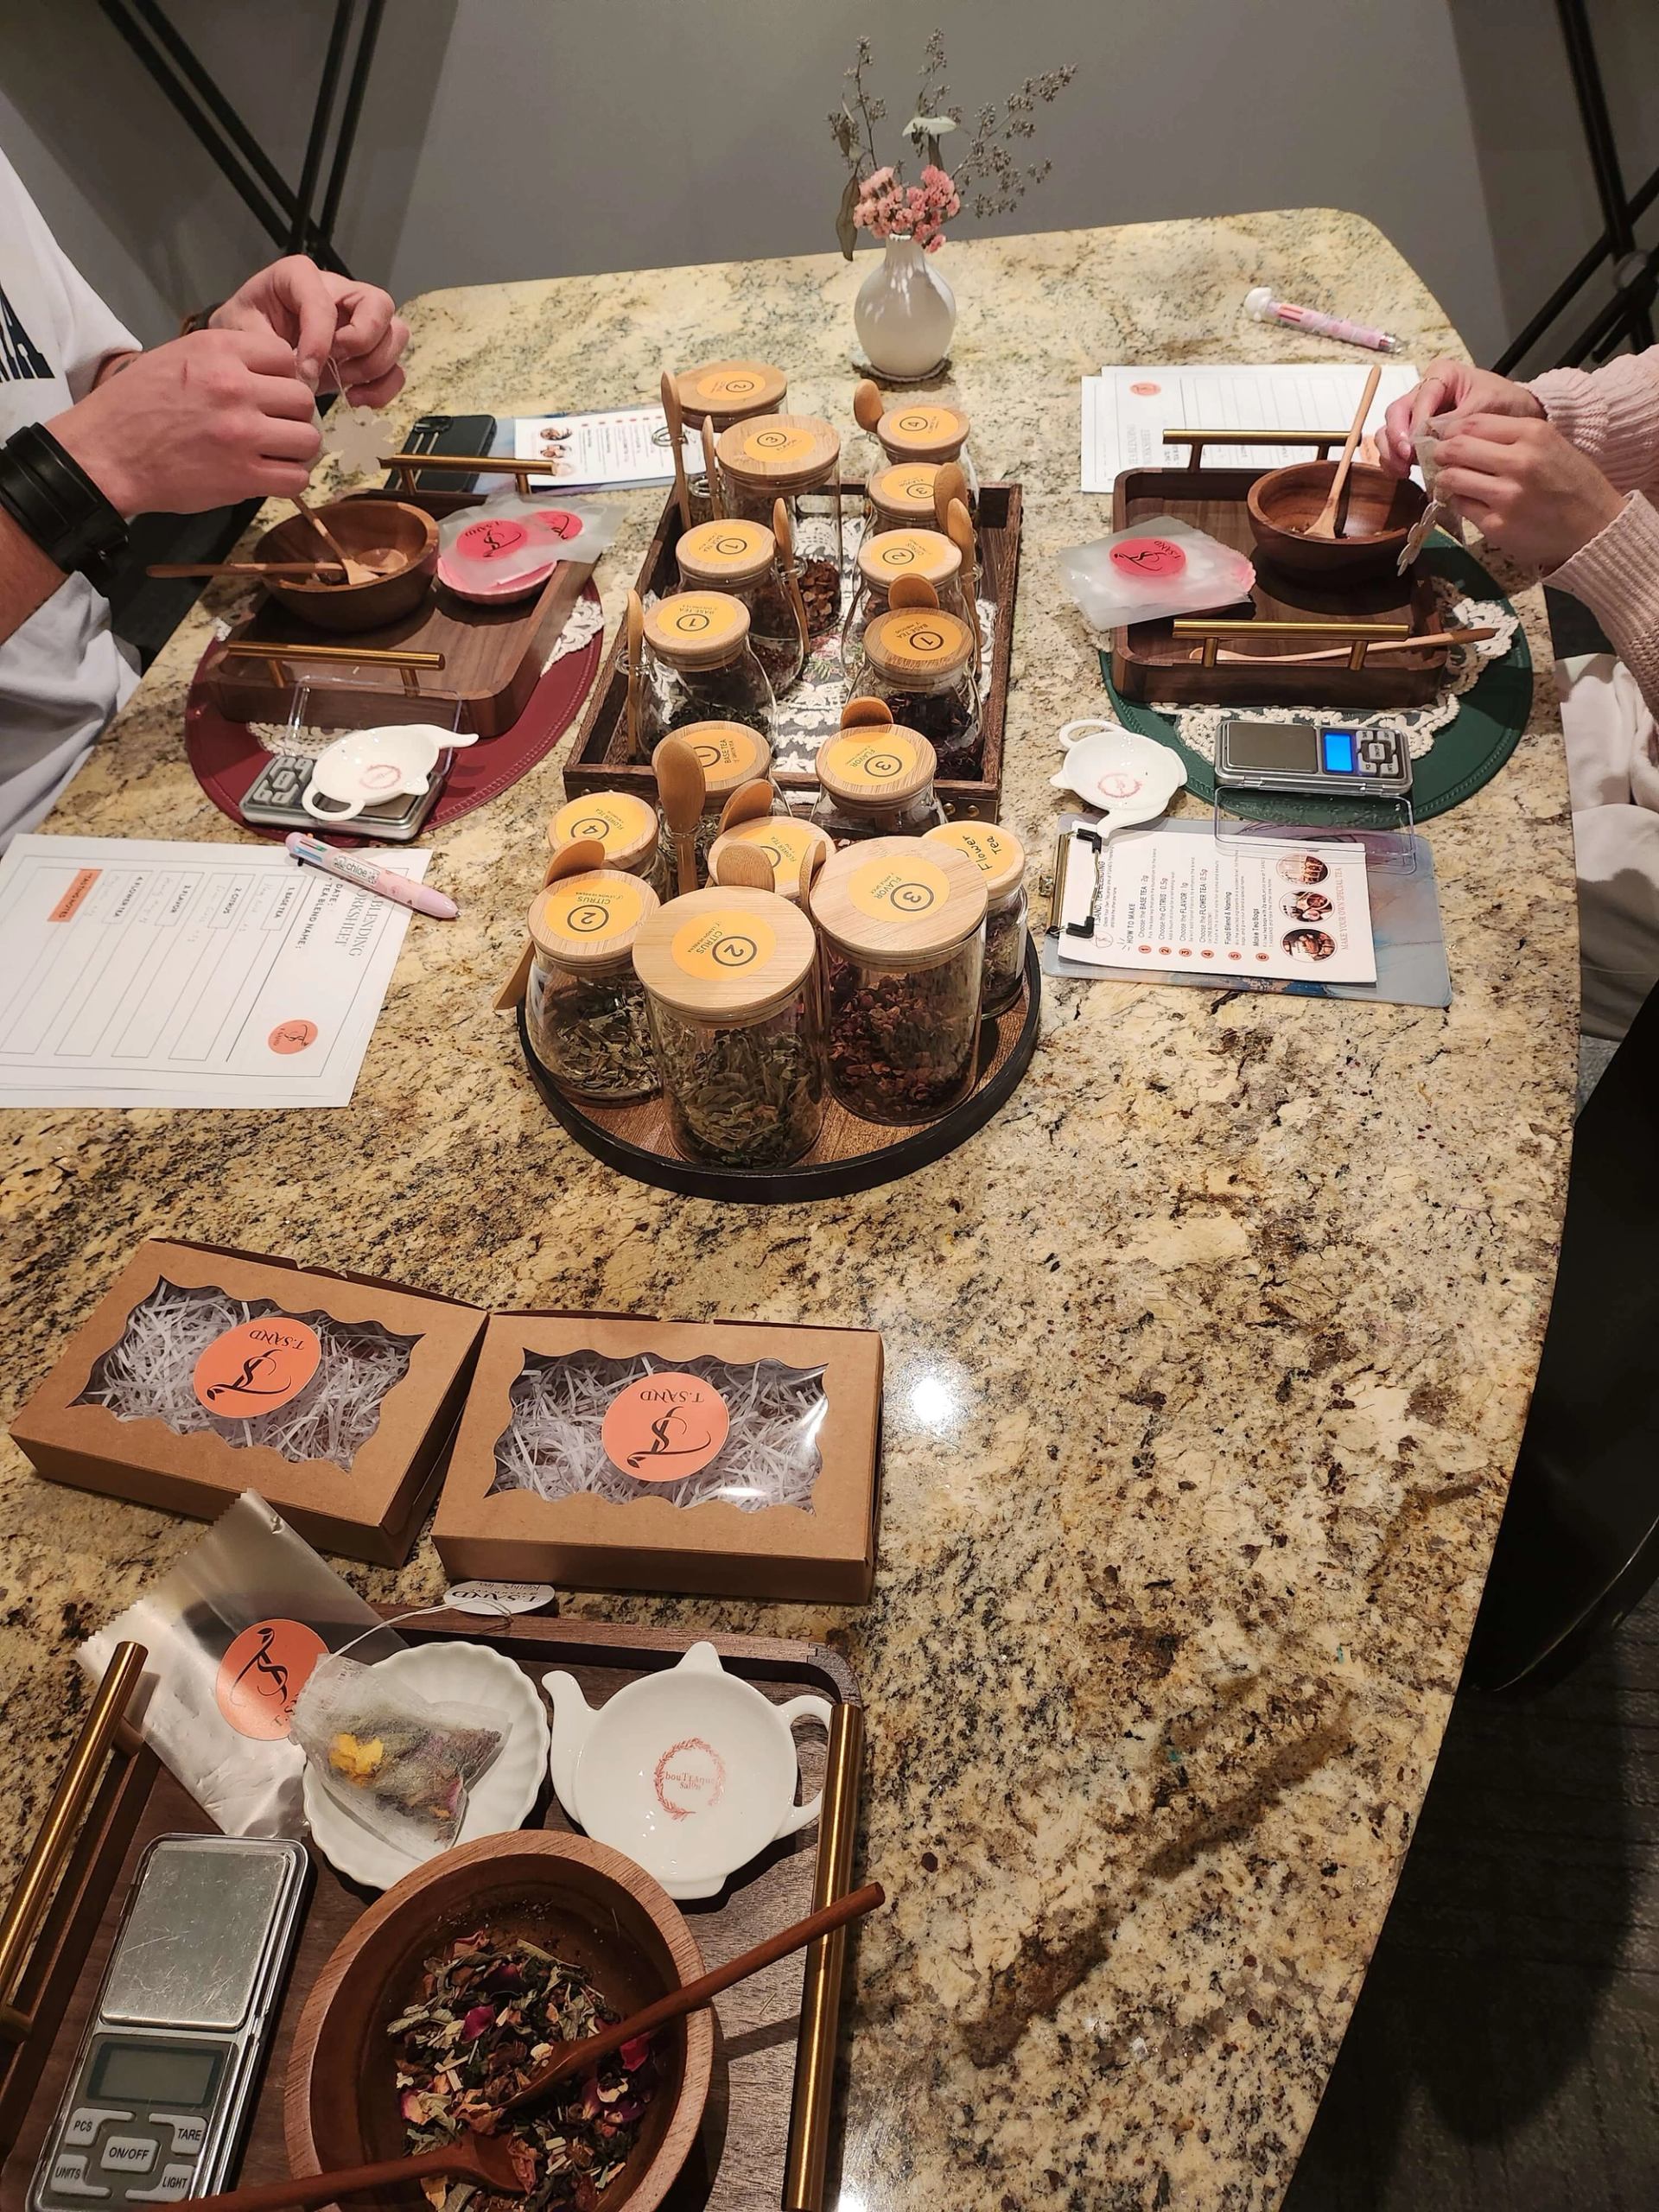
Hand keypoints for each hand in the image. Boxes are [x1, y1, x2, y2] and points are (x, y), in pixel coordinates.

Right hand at [49, 327, 319, 516]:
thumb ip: (224, 358)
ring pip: (308, 439)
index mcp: (219, 351)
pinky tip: (271, 475)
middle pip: (302, 398)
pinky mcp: (244, 476)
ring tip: (275, 452)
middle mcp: (236, 387)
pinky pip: (296, 478)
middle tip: (274, 425)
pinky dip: (290, 479)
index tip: (268, 392)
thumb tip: (270, 369)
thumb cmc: (136, 405)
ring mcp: (243, 433)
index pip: (284, 356)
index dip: (282, 376)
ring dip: (296, 448)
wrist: (107, 454)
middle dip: (293, 414)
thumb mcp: (175, 357)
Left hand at [210, 255, 407, 405]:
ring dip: (374, 367)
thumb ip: (267, 347)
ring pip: (396, 335)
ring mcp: (359, 322)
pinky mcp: (368, 353)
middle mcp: (339, 293)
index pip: (324, 300)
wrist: (248, 348)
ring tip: (343, 387)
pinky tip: (354, 399)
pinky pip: (395, 369)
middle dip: (363, 341)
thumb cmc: (244, 330)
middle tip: (337, 365)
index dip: (319, 337)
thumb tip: (303, 375)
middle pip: (379, 305)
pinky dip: (382, 389)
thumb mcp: (241, 330)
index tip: (306, 370)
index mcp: (300, 277)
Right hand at [1378, 358, 1542, 476]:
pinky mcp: (1416, 436)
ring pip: (1388, 430)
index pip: (1419, 398)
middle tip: (1406, 459)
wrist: (1517, 415)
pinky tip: (1403, 473)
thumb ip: (1457, 420)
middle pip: (1395, 413)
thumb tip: (1428, 439)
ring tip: (1402, 471)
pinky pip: (1394, 446)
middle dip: (1395, 438)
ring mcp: (1417, 415)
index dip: (1414, 422)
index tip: (1416, 445)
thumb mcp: (1486, 405)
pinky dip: (1393, 461)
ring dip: (1390, 452)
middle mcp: (1423, 393)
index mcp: (1441, 375)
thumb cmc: (1505, 402)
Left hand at [1434, 413, 1624, 570]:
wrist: (1595, 526)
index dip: (1450, 430)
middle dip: (1441, 453)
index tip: (1445, 436)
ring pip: (1452, 479)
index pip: (1472, 423)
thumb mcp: (1549, 444)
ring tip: (1453, 480)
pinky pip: (1462, 507)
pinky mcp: (1497, 525)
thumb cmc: (1571, 482)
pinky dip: (1461, 502)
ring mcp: (1507, 496)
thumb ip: (1510, 436)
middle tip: (1440, 458)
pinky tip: (1472, 501)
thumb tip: (1460, 433)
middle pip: (1456, 448)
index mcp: (1533, 434)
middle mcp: (1519, 461)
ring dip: (1446, 479)